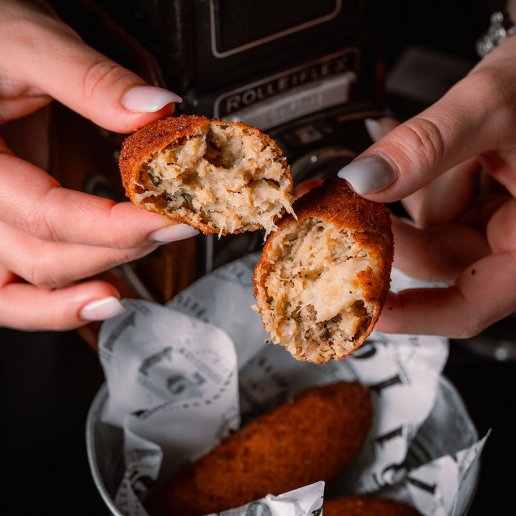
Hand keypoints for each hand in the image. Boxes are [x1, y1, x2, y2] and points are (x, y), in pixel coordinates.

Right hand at [0, 0, 196, 330]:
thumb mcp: (25, 42)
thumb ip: (89, 80)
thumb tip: (155, 111)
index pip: (50, 215)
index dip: (118, 226)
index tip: (173, 217)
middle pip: (43, 257)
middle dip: (116, 250)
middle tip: (172, 228)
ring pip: (20, 290)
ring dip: (78, 294)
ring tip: (124, 290)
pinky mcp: (3, 223)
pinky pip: (14, 288)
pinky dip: (52, 304)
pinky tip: (96, 296)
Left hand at [338, 37, 515, 337]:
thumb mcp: (491, 106)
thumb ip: (426, 145)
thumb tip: (364, 180)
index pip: (467, 307)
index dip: (411, 315)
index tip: (359, 304)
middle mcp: (515, 239)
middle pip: (437, 260)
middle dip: (390, 229)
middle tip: (346, 205)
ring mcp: (499, 219)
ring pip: (430, 227)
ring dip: (404, 191)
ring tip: (386, 150)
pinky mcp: (483, 198)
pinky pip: (436, 199)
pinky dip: (414, 176)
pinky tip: (395, 144)